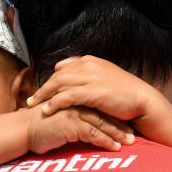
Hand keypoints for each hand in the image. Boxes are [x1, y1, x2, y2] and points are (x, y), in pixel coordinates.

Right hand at [25, 103, 134, 154]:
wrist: (23, 130)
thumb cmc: (38, 126)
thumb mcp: (57, 115)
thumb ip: (70, 115)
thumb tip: (83, 125)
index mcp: (74, 98)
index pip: (98, 106)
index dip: (113, 115)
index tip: (126, 124)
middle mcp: (76, 103)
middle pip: (104, 113)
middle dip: (120, 124)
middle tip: (133, 134)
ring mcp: (75, 112)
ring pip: (102, 122)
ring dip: (117, 133)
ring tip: (129, 142)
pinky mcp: (72, 123)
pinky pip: (94, 133)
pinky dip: (105, 141)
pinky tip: (115, 147)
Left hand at [27, 55, 156, 121]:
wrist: (142, 100)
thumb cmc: (124, 93)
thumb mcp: (104, 79)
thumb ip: (88, 77)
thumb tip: (73, 79)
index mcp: (89, 61)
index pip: (62, 68)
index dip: (51, 80)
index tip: (42, 90)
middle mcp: (87, 66)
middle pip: (57, 76)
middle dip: (42, 88)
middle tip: (30, 100)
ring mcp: (90, 78)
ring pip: (59, 85)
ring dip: (44, 96)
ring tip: (33, 106)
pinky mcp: (92, 92)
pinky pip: (67, 96)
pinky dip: (55, 102)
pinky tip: (47, 110)